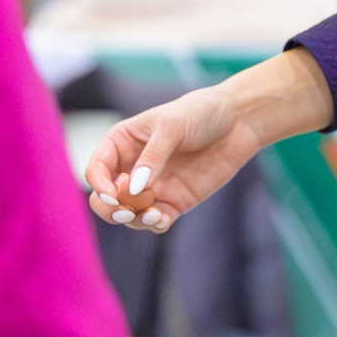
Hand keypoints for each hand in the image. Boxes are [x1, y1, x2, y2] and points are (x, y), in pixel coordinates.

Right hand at [86, 49, 334, 232]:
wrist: (239, 121)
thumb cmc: (200, 112)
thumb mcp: (172, 126)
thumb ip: (153, 157)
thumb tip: (133, 188)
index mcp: (122, 143)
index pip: (97, 170)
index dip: (99, 185)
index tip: (113, 195)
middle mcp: (133, 167)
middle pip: (106, 199)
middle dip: (110, 210)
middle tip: (126, 212)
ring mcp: (154, 187)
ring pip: (130, 215)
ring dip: (135, 220)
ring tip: (153, 214)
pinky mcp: (175, 201)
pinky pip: (157, 221)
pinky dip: (155, 224)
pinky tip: (162, 218)